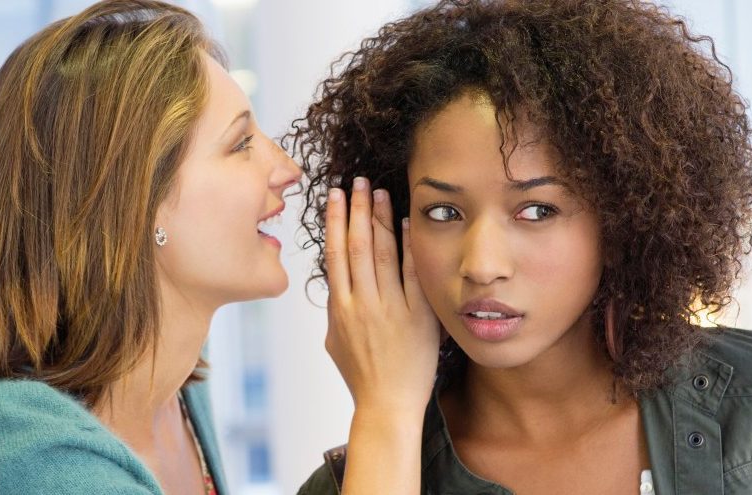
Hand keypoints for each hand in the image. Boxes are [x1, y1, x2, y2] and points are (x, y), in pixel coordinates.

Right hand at [324, 176, 439, 415]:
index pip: (335, 254)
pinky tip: (407, 224)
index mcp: (339, 308)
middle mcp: (361, 304)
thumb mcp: (335, 342)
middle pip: (357, 246)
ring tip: (378, 193)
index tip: (336, 196)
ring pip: (381, 254)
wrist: (387, 406)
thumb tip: (335, 287)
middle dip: (357, 209)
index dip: (335, 222)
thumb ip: (335, 311)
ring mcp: (389, 309)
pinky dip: (408, 247)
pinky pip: (411, 274)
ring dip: (380, 219)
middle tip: (358, 182)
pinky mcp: (416, 317)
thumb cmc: (361, 377)